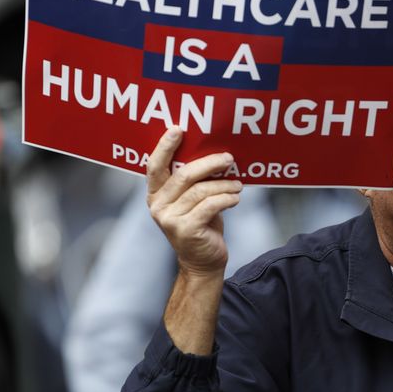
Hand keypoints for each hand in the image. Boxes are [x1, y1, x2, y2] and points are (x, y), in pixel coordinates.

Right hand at [146, 126, 241, 275]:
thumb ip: (193, 181)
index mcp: (155, 194)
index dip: (165, 146)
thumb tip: (215, 154)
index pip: (154, 165)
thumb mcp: (192, 200)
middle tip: (228, 158)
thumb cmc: (201, 224)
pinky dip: (226, 199)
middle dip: (209, 163)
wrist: (203, 261)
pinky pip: (210, 206)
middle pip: (183, 174)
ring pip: (201, 190)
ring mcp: (169, 219)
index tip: (178, 129)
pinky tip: (235, 199)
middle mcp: (157, 206)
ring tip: (238, 185)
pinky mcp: (186, 230)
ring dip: (224, 184)